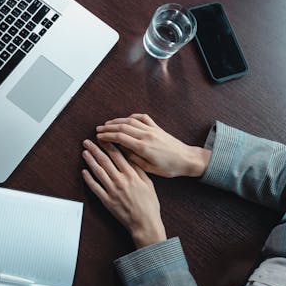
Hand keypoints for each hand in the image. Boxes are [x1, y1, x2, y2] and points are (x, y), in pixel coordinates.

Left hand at [81, 139, 165, 247]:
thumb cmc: (149, 204)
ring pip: (98, 171)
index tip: (102, 138)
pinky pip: (95, 187)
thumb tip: (131, 157)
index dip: (108, 145)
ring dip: (90, 161)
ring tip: (84, 152)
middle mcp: (120, 180)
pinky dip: (88, 179)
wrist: (145, 223)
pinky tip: (84, 172)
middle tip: (87, 141)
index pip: (117, 155)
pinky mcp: (107, 200)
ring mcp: (112, 190)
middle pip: (105, 161)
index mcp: (131, 175)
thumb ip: (139, 170)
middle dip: (95, 149)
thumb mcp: (149, 183)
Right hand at [96, 114, 210, 177]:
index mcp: (143, 147)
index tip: (98, 137)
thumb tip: (121, 152)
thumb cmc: (170, 167)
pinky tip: (126, 119)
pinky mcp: (157, 127)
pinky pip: (142, 118)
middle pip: (122, 127)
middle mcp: (146, 135)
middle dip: (108, 127)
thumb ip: (134, 159)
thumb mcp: (150, 169)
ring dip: (117, 121)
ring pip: (130, 121)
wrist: (187, 159)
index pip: (120, 138)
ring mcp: (152, 129)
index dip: (107, 136)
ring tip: (107, 124)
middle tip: (98, 129)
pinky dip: (132, 117)